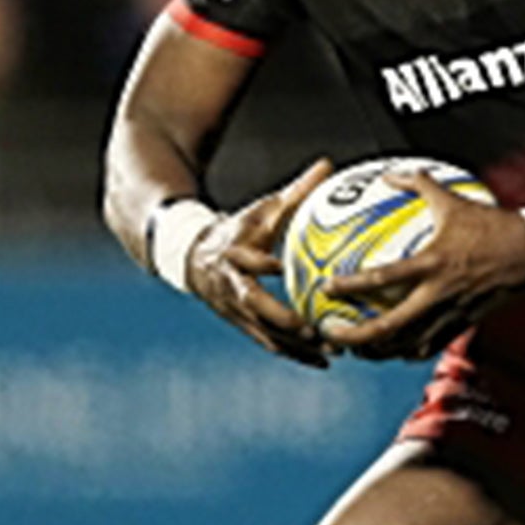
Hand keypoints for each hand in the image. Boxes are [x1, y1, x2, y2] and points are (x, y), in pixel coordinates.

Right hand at [186, 160, 332, 368]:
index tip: (281, 267)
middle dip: (280, 319)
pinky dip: (294, 353)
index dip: (260, 264)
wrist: (193, 256)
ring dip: (294, 345)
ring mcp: (233, 310)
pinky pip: (269, 343)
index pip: (245, 259)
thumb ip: (295, 192)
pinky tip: (324, 361)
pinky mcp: (241, 325)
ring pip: (263, 332)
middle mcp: (230, 286)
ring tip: (331, 351)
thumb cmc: (239, 229)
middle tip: (313, 328)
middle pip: (253, 306)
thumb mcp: (262, 209)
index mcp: (232, 254)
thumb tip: (328, 164)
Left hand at [323, 172, 524, 360]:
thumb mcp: (453, 200)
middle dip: (355, 336)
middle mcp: (439, 294)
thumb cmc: (494, 225)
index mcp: (433, 263)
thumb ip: (418, 185)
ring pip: (407, 345)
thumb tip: (389, 175)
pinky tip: (394, 350)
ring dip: (378, 351)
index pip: (383, 279)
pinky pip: (431, 346)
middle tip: (329, 333)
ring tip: (356, 349)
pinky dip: (408, 352)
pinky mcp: (464, 324)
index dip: (350, 286)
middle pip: (389, 327)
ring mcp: (452, 313)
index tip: (325, 288)